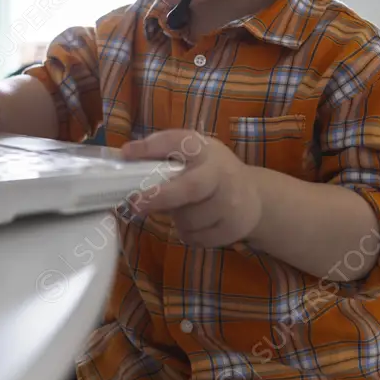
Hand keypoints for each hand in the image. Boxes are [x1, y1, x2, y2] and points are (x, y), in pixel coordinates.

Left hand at [121, 129, 261, 247]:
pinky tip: (199, 222)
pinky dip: (187, 233)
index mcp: (204, 149)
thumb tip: (124, 160)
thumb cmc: (212, 173)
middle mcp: (220, 173)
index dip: (152, 148)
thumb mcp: (195, 156)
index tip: (127, 153)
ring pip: (187, 219)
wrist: (255, 197)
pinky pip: (195, 237)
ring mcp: (230, 202)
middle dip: (160, 197)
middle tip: (135, 204)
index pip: (178, 142)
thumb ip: (165, 157)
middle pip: (189, 188)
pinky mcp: (233, 227)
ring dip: (176, 219)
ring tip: (185, 209)